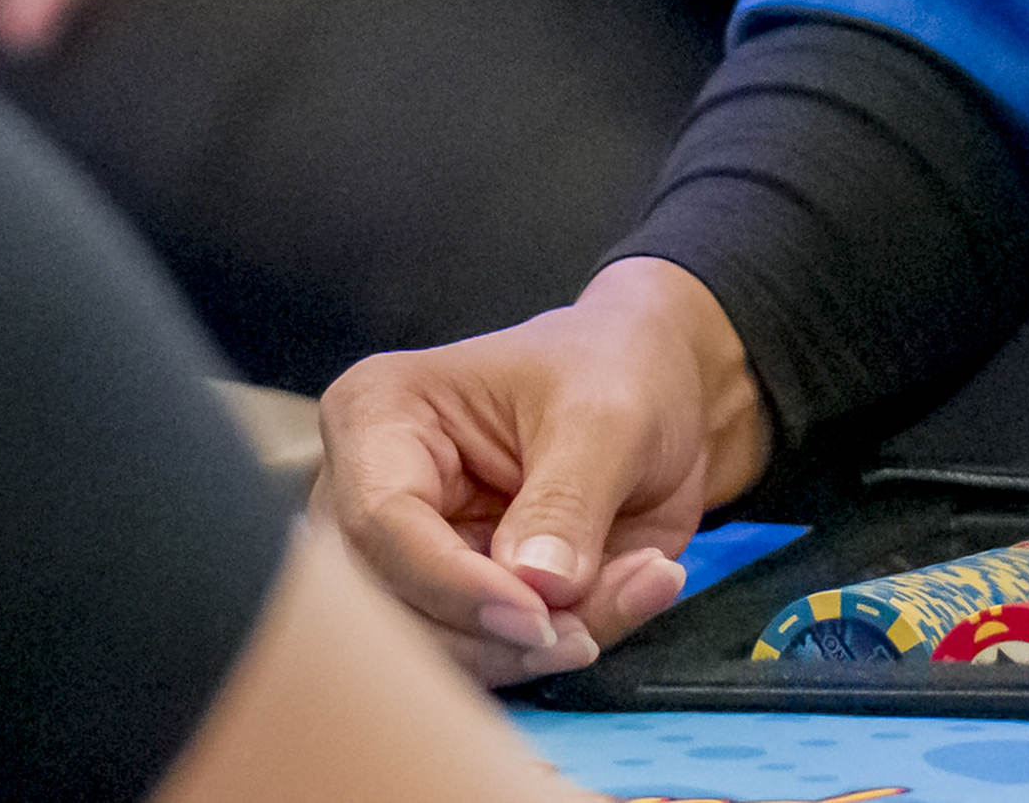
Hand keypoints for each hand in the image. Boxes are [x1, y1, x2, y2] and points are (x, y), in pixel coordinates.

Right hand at [319, 258, 771, 683]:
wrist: (658, 395)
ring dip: (539, 648)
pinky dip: (561, 646)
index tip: (541, 617)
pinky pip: (490, 657)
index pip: (383, 523)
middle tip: (591, 630)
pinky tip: (632, 588)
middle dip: (498, 636)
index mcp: (378, 416)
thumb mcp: (606, 417)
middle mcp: (370, 494)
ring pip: (439, 650)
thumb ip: (565, 503)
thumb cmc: (617, 371)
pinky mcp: (455, 601)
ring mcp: (409, 556)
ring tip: (636, 585)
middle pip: (394, 606)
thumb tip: (537, 589)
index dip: (457, 585)